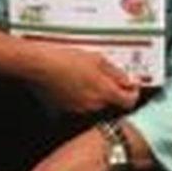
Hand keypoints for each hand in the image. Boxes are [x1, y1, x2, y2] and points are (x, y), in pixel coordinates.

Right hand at [26, 43, 141, 115]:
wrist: (39, 65)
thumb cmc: (65, 59)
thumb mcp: (97, 59)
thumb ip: (116, 73)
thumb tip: (128, 81)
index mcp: (104, 92)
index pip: (129, 101)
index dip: (132, 93)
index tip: (130, 86)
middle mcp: (93, 105)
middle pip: (110, 102)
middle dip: (110, 91)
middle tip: (103, 75)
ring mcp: (78, 110)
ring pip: (94, 104)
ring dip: (93, 93)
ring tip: (83, 76)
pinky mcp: (64, 111)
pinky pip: (77, 105)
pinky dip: (77, 97)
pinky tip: (71, 83)